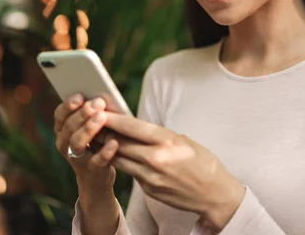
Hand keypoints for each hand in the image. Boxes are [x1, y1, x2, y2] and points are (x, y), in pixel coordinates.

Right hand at [54, 95, 121, 234]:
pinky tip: (114, 142)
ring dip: (89, 128)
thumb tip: (102, 97)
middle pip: (69, 126)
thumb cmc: (96, 143)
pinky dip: (105, 151)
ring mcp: (76, 158)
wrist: (97, 176)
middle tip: (97, 102)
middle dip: (83, 113)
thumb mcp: (90, 128)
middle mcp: (64, 144)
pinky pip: (97, 161)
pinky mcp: (92, 170)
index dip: (68, 105)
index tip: (80, 95)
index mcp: (62, 130)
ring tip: (102, 117)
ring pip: (77, 142)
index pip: (59, 115)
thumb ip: (92, 114)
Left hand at [104, 112, 245, 231]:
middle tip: (90, 121)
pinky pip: (131, 172)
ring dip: (108, 148)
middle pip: (120, 143)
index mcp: (167, 141)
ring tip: (97, 136)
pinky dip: (123, 161)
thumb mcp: (185, 140)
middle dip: (104, 132)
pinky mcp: (148, 189)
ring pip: (120, 159)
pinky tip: (117, 154)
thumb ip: (160, 135)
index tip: (99, 109)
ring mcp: (151, 177)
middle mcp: (156, 159)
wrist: (214, 195)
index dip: (113, 118)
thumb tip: (137, 128)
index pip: (132, 127)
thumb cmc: (203, 163)